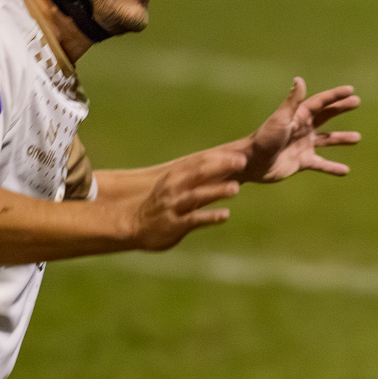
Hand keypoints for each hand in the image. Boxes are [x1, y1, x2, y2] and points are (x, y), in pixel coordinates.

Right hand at [128, 148, 245, 249]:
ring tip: (236, 188)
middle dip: (221, 166)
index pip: (199, 162)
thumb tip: (224, 167)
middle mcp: (174, 188)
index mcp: (175, 176)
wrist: (135, 225)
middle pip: (199, 173)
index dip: (220, 157)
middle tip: (242, 161)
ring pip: (197, 196)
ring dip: (217, 191)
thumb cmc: (162, 204)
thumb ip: (196, 178)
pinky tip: (225, 215)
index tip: (240, 153)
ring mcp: (174, 206)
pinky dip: (210, 216)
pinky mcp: (175, 224)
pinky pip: (194, 219)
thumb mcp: (175, 186)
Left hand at [240, 77, 361, 182]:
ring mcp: (303, 145)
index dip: (335, 96)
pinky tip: (345, 171)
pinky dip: (333, 167)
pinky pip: (322, 164)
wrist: (252, 163)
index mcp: (299, 116)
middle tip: (356, 102)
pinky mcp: (302, 161)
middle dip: (340, 108)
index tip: (351, 90)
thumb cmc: (264, 138)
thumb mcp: (281, 118)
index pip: (321, 102)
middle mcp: (302, 128)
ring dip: (341, 138)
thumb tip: (299, 79)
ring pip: (327, 139)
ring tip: (357, 138)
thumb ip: (292, 101)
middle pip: (326, 115)